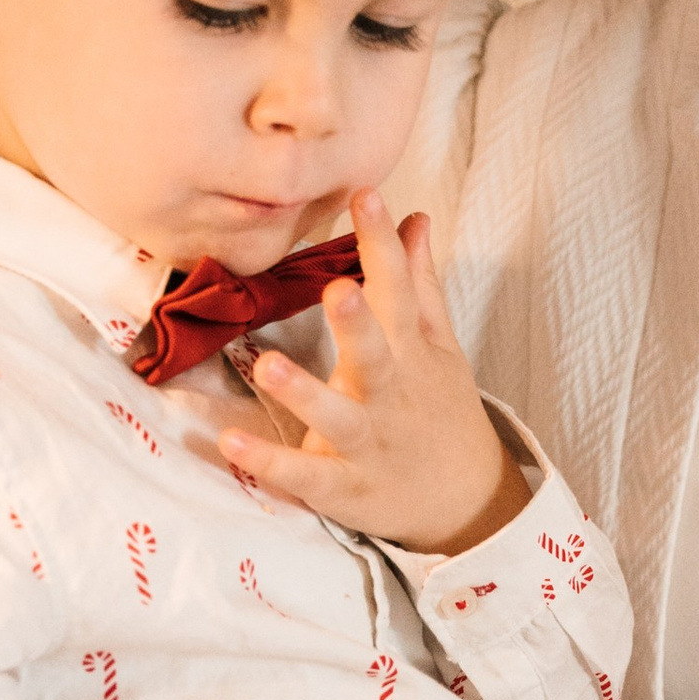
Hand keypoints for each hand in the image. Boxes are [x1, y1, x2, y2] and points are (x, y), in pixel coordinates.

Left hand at [217, 192, 527, 555]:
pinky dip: (269, 463)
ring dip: (303, 392)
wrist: (467, 504)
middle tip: (338, 288)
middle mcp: (391, 395)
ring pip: (336, 417)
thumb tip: (415, 218)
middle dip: (358, 323)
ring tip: (268, 364)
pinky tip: (231, 442)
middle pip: (375, 354)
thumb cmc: (440, 413)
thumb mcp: (440, 348)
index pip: (399, 290)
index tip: (365, 195)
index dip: (381, 244)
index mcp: (411, 354)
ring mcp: (368, 443)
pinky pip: (305, 476)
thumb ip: (419, 284)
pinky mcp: (344, 487)